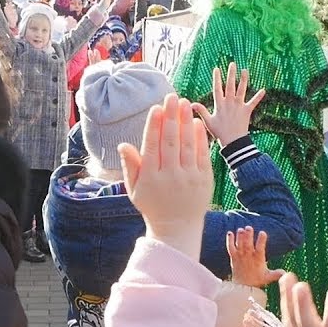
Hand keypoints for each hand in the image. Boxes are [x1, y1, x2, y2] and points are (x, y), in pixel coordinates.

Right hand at [118, 94, 213, 260]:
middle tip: (172, 97)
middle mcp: (170, 176)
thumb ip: (130, 166)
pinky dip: (200, 138)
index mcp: (151, 177)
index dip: (154, 126)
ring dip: (186, 122)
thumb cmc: (152, 206)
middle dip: (171, 117)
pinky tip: (197, 122)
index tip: (156, 108)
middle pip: (170, 141)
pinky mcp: (204, 179)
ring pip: (187, 145)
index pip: (152, 146)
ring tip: (185, 103)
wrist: (177, 228)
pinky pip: (202, 155)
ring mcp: (189, 177)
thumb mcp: (134, 189)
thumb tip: (123, 144)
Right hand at [194, 62, 265, 145]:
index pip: (217, 88)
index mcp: (219, 104)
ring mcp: (239, 106)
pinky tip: (264, 90)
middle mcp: (229, 103)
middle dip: (231, 74)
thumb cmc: (219, 133)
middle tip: (233, 64)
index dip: (216, 78)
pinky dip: (259, 97)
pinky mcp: (247, 111)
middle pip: (230, 85)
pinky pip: (254, 102)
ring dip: (244, 80)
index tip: (216, 69)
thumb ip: (201, 110)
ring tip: (245, 70)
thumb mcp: (208, 121)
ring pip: (242, 90)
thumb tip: (191, 103)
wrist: (233, 142)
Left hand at [227, 227, 284, 287]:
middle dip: (248, 236)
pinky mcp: (233, 257)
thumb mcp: (268, 277)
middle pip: (248, 245)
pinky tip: (229, 233)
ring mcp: (240, 257)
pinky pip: (230, 248)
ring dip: (240, 237)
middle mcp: (248, 257)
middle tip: (249, 227)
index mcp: (258, 260)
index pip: (260, 249)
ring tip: (241, 229)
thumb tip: (286, 274)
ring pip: (239, 245)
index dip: (261, 240)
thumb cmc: (257, 280)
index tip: (263, 232)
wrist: (243, 287)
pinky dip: (229, 240)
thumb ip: (277, 274)